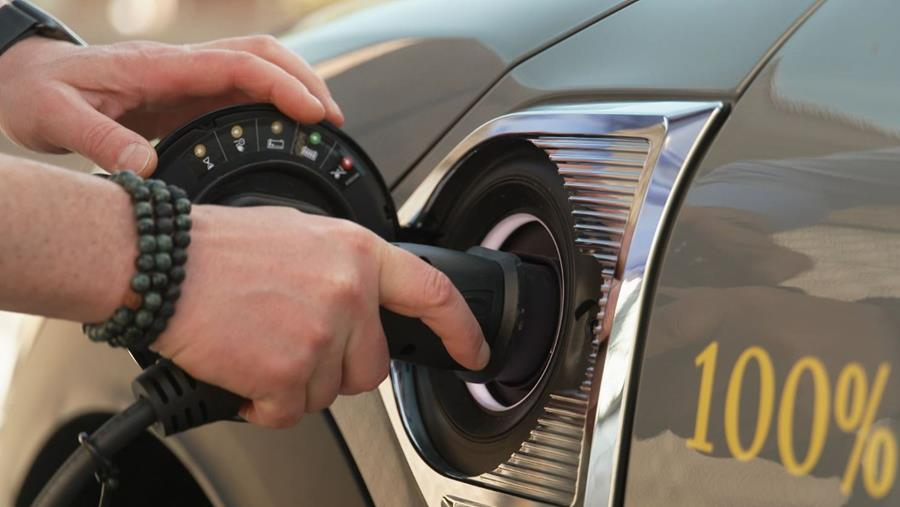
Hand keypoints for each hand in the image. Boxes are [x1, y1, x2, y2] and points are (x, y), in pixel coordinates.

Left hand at [0, 35, 341, 174]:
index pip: (238, 64)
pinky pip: (242, 91)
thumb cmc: (38, 93)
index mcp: (160, 67)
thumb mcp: (56, 118)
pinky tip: (286, 128)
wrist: (25, 79)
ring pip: (257, 67)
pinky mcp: (187, 96)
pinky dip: (273, 103)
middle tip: (333, 119)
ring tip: (323, 123)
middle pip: (261, 54)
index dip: (282, 85)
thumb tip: (145, 170)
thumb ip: (99, 141)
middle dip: (304, 79)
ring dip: (295, 86)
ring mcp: (187, 79)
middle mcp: (182, 67)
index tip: (313, 113)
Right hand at [153, 206, 489, 427]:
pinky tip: (243, 370)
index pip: (433, 293)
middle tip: (296, 344)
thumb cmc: (218, 248)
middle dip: (339, 367)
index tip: (472, 351)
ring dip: (296, 383)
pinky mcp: (288, 373)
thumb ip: (343, 267)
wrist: (161, 264)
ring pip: (329, 392)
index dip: (461, 328)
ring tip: (259, 346)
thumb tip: (363, 299)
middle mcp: (348, 292)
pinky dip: (265, 403)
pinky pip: (290, 412)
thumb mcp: (299, 233)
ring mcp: (321, 333)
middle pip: (373, 365)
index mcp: (357, 252)